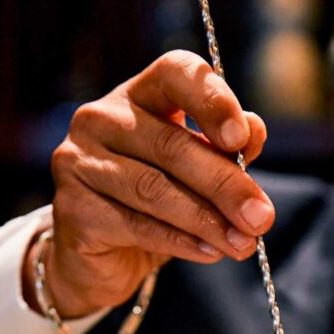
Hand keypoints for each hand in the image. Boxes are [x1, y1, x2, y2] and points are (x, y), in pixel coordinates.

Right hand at [23, 50, 273, 317]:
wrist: (102, 260)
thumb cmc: (154, 208)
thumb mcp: (195, 176)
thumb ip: (223, 152)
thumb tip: (255, 132)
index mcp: (138, 95)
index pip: (175, 74)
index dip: (211, 100)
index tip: (241, 139)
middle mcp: (101, 118)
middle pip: (171, 145)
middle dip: (225, 185)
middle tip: (261, 217)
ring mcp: (79, 161)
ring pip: (154, 190)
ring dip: (207, 220)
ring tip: (242, 243)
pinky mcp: (72, 208)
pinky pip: (136, 225)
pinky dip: (180, 241)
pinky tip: (210, 252)